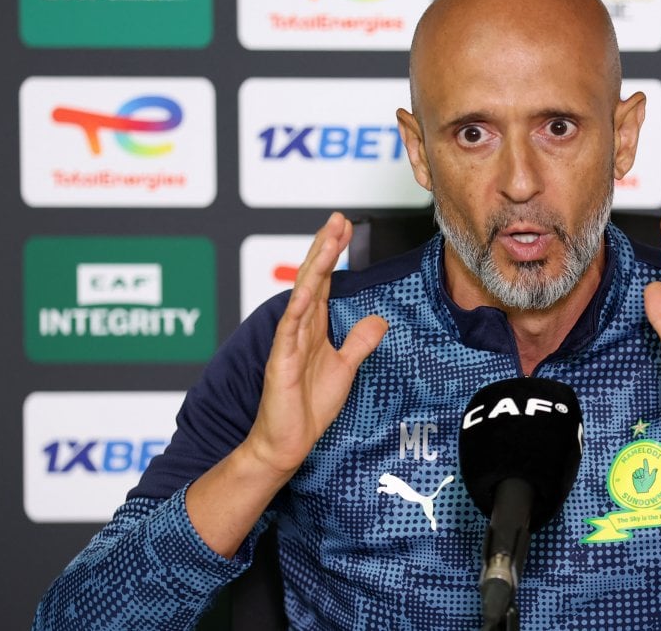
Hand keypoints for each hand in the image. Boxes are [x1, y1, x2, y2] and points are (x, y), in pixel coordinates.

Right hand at [244, 212, 387, 478]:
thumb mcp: (346, 367)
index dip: (334, 255)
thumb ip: (359, 342)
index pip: (324, 282)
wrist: (288, 441)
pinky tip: (307, 288)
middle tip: (338, 219)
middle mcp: (299, 328)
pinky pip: (289, 329)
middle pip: (312, 278)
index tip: (346, 229)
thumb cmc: (309, 406)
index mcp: (312, 327)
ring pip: (302, 294)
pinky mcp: (282, 361)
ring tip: (328, 239)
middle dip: (325, 248)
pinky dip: (298, 307)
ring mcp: (288, 342)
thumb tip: (378, 319)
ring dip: (315, 266)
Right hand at [632, 458, 656, 493]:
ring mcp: (638, 475)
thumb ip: (653, 473)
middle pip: (640, 469)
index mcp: (646, 473)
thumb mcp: (652, 479)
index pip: (646, 467)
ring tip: (639, 479)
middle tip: (642, 477)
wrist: (641, 489)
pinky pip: (633, 473)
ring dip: (638, 474)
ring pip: (637, 470)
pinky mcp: (634, 477)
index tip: (645, 459)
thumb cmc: (647, 485)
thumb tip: (656, 468)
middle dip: (641, 472)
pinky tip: (636, 479)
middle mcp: (642, 474)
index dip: (645, 463)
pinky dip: (635, 476)